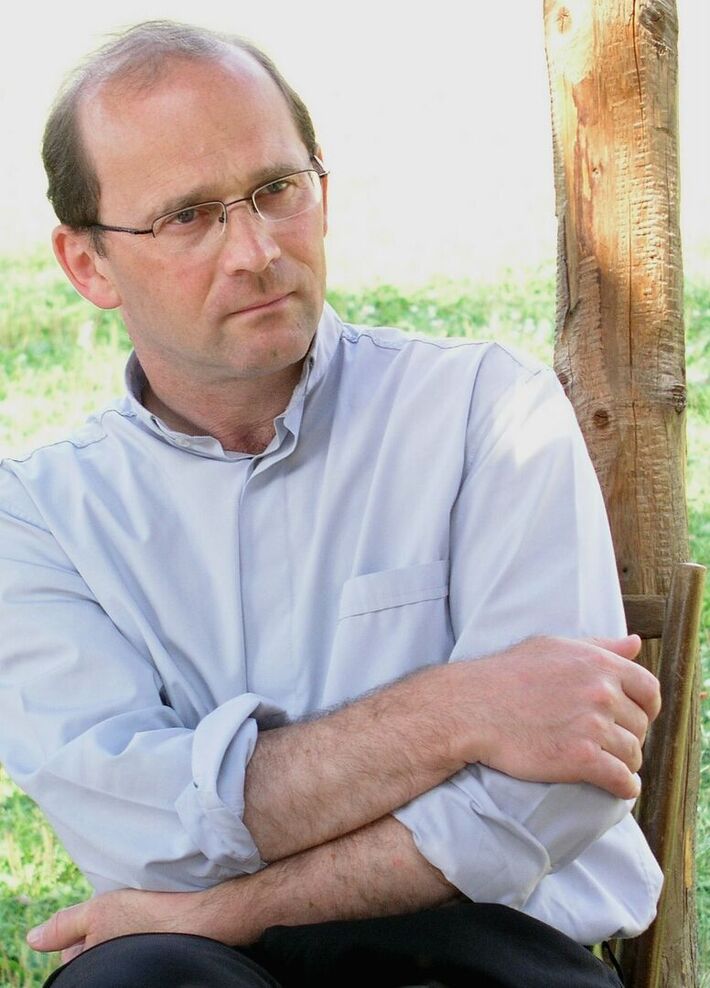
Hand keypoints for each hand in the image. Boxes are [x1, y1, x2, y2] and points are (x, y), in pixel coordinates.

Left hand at [26, 884, 254, 963]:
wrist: (205, 919)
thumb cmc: (152, 916)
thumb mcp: (100, 911)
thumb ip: (64, 924)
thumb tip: (32, 940)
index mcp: (95, 967)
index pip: (71, 956)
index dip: (83, 929)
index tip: (104, 914)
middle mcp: (116, 973)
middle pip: (96, 952)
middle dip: (103, 933)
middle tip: (124, 912)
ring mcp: (139, 967)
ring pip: (118, 949)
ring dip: (123, 933)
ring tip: (141, 914)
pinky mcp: (161, 960)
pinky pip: (141, 948)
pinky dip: (144, 934)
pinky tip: (156, 921)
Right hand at [450, 634, 660, 798]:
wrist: (472, 708)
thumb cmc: (508, 675)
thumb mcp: (553, 647)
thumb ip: (599, 647)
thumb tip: (635, 643)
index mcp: (599, 664)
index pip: (649, 690)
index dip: (647, 708)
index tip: (636, 718)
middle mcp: (601, 693)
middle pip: (640, 725)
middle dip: (629, 736)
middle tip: (609, 742)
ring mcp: (592, 726)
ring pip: (632, 754)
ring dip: (625, 763)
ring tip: (609, 764)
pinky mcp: (580, 759)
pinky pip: (622, 779)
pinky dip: (624, 786)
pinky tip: (617, 785)